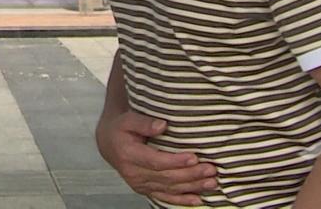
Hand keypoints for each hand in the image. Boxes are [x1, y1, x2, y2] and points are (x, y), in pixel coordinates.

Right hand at [97, 110, 217, 205]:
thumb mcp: (128, 120)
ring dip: (192, 187)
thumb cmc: (121, 129)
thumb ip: (144, 122)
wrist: (109, 143)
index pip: (156, 161)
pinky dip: (182, 200)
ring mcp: (140, 184)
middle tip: (211, 170)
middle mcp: (134, 173)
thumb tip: (162, 125)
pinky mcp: (145, 189)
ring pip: (170, 188)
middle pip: (167, 177)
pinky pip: (165, 197)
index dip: (176, 161)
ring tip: (212, 182)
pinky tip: (197, 200)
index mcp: (129, 155)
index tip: (194, 157)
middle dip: (191, 175)